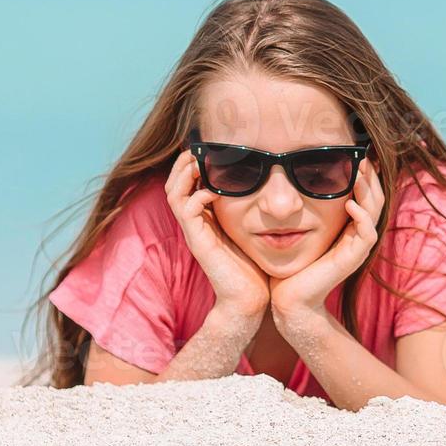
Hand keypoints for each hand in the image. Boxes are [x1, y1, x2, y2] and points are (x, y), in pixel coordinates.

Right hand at [165, 151, 269, 332]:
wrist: (250, 300)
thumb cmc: (256, 265)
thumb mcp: (255, 228)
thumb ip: (255, 208)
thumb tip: (271, 182)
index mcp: (206, 217)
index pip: (188, 182)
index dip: (194, 162)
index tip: (211, 145)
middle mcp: (196, 223)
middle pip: (175, 182)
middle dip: (185, 161)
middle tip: (200, 145)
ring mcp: (195, 232)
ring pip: (174, 192)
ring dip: (185, 172)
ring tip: (199, 159)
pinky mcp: (198, 242)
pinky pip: (186, 211)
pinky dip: (196, 195)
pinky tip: (211, 191)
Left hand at [269, 158, 384, 332]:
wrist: (289, 299)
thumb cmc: (290, 265)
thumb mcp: (296, 229)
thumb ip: (301, 208)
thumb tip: (288, 179)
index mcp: (347, 228)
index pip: (364, 195)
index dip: (363, 175)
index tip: (355, 154)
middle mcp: (356, 236)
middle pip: (375, 199)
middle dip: (370, 177)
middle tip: (361, 156)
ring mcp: (356, 248)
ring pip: (375, 212)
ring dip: (369, 191)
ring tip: (359, 172)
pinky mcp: (352, 259)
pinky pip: (367, 234)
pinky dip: (362, 217)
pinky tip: (350, 203)